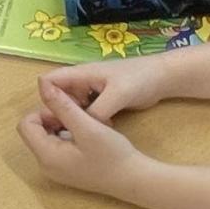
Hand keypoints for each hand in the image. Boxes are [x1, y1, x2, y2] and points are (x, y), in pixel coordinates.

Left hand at [17, 86, 149, 197]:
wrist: (132, 179)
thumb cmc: (112, 154)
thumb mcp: (88, 126)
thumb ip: (63, 107)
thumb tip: (43, 85)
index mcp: (46, 156)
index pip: (26, 125)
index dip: (44, 111)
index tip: (67, 111)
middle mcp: (45, 165)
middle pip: (34, 131)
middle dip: (53, 118)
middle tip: (78, 116)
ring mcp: (55, 170)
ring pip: (46, 137)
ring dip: (61, 125)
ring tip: (85, 125)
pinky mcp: (65, 170)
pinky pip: (56, 147)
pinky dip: (67, 136)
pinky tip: (87, 135)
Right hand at [38, 56, 167, 122]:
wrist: (163, 78)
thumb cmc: (140, 79)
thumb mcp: (118, 95)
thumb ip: (98, 109)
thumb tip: (83, 126)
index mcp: (81, 74)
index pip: (49, 81)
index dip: (46, 98)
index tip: (56, 118)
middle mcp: (82, 82)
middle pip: (57, 97)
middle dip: (59, 113)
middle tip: (70, 132)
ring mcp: (91, 92)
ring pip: (72, 108)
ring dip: (74, 120)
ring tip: (84, 134)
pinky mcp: (101, 102)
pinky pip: (85, 114)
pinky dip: (87, 123)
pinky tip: (98, 133)